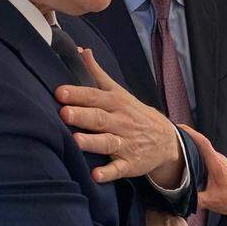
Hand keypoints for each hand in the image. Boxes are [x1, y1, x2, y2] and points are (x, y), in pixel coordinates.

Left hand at [56, 49, 182, 184]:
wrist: (166, 140)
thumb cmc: (134, 113)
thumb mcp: (119, 92)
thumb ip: (97, 74)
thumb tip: (81, 50)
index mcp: (116, 103)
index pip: (94, 96)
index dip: (77, 94)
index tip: (59, 92)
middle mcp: (120, 122)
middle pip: (99, 118)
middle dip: (82, 115)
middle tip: (64, 113)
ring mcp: (126, 144)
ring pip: (107, 143)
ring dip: (92, 142)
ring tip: (77, 141)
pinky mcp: (130, 164)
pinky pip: (119, 169)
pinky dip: (108, 172)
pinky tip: (96, 175)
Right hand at [179, 124, 226, 217]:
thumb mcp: (211, 202)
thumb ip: (194, 199)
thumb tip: (177, 198)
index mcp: (216, 163)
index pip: (203, 142)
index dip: (191, 133)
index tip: (179, 127)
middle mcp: (218, 158)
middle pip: (201, 142)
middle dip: (186, 136)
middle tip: (170, 135)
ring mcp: (219, 161)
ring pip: (203, 149)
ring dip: (190, 145)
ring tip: (175, 144)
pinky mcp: (219, 165)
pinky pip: (205, 154)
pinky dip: (195, 153)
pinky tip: (186, 158)